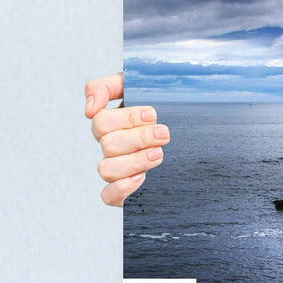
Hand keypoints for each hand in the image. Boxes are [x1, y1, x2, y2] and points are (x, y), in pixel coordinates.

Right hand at [85, 73, 169, 206]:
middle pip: (108, 145)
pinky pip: (108, 196)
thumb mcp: (138, 86)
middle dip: (139, 138)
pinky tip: (142, 178)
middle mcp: (112, 146)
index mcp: (112, 123)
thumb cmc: (163, 105)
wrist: (193, 134)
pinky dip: (121, 188)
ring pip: (106, 169)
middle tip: (164, 134)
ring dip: (134, 161)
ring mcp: (118, 169)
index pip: (101, 122)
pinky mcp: (125, 191)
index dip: (126, 118)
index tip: (152, 114)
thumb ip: (106, 87)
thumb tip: (89, 109)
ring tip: (159, 154)